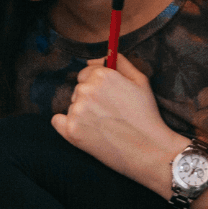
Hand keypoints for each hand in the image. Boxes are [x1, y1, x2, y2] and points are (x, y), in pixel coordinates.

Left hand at [50, 55, 182, 192]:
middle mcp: (86, 90)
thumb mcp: (141, 81)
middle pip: (78, 90)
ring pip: (72, 106)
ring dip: (82, 114)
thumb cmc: (146, 115)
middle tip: (110, 115)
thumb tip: (97, 57)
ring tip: (105, 126)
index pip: (85, 74)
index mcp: (102, 75)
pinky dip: (66, 125)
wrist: (149, 151)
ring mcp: (77, 110)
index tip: (109, 99)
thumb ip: (120, 62)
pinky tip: (85, 131)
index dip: (98, 87)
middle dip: (90, 99)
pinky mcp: (71, 130)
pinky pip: (57, 121)